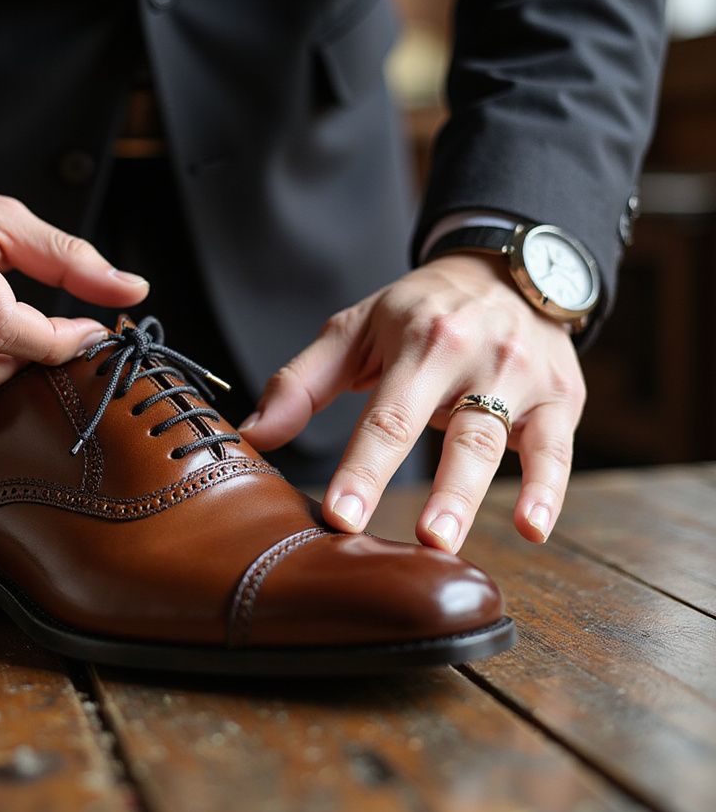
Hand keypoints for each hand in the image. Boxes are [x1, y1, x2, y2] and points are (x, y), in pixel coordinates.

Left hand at [239, 253, 586, 549]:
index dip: (365, 469)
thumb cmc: (417, 311)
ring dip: (477, 494)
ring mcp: (522, 376)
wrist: (504, 270)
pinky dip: (550, 489)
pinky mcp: (560, 396)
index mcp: (421, 341)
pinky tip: (534, 529)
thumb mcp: (355, 330)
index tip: (341, 516)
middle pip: (456, 430)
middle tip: (419, 541)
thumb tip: (250, 434)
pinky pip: (558, 448)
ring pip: (499, 441)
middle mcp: (475, 356)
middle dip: (440, 489)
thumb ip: (302, 383)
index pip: (388, 415)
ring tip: (450, 542)